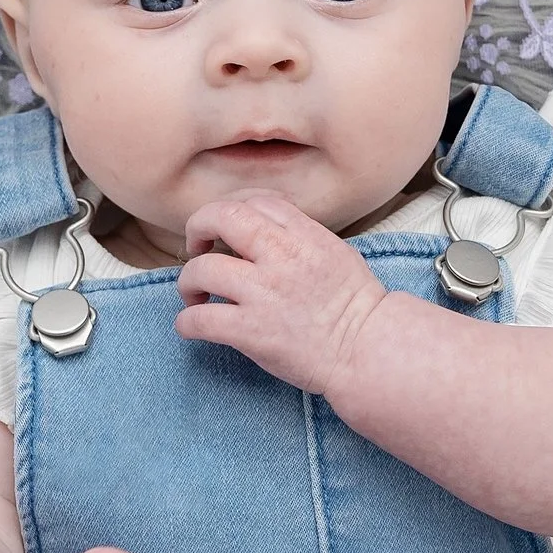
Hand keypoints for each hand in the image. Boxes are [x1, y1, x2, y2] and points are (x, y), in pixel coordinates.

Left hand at [174, 191, 391, 397]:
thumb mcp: (335, 252)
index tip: (229, 230)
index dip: (235, 211)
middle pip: (222, 217)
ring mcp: (264, 293)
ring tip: (194, 295)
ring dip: (188, 281)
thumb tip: (266, 230)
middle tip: (197, 247)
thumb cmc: (356, 307)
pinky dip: (187, 322)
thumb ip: (301, 235)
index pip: (257, 202)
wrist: (366, 350)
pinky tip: (192, 327)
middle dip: (198, 226)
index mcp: (304, 235)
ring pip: (203, 269)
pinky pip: (201, 319)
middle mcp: (281, 257)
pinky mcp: (252, 331)